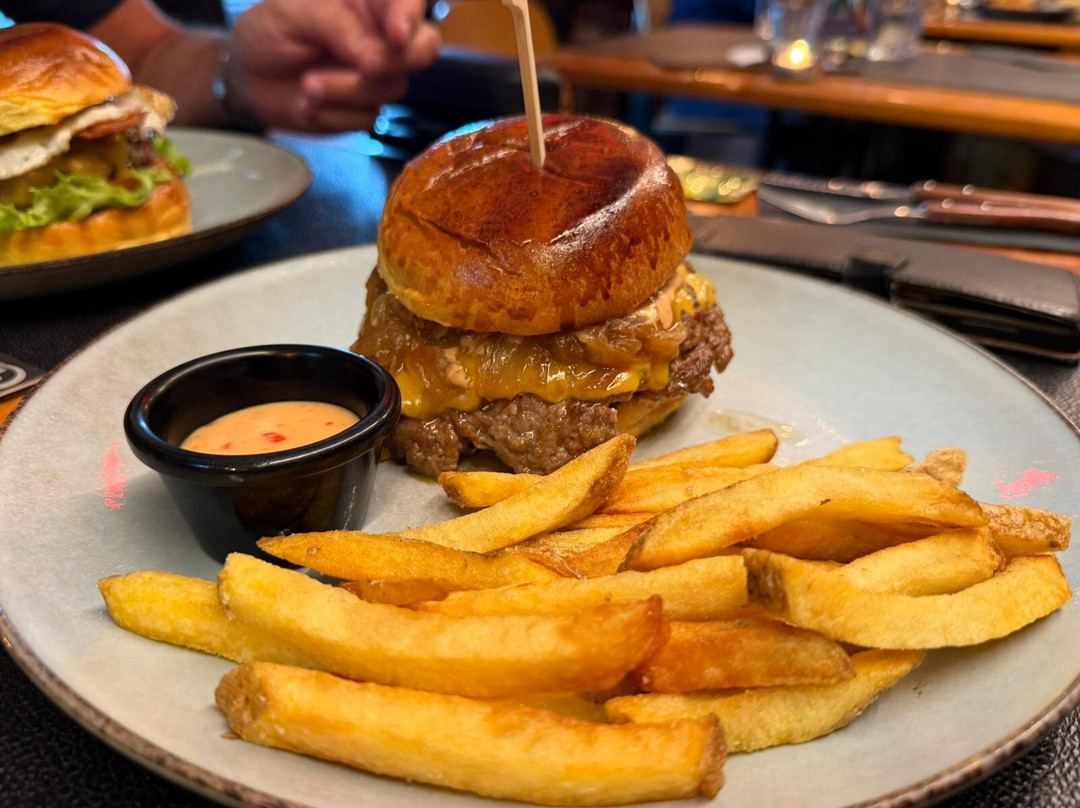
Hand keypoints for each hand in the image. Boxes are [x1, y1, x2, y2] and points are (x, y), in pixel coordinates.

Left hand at [231, 0, 440, 131]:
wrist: (248, 78)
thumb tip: (376, 60)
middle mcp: (382, 38)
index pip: (409, 2)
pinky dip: (334, 114)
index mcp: (369, 4)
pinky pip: (366, 117)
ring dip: (346, 91)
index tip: (396, 35)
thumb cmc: (270, 31)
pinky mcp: (365, 109)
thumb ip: (337, 27)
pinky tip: (309, 102)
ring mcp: (378, 76)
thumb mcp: (294, 14)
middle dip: (399, 61)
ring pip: (390, 88)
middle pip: (424, 49)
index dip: (411, 17)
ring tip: (308, 85)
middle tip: (367, 68)